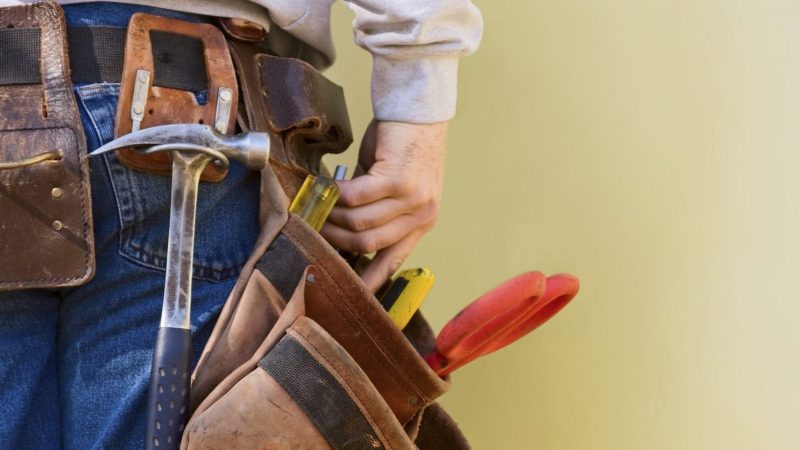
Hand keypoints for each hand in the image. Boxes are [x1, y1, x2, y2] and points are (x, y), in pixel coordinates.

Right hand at [320, 120, 447, 292]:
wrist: (417, 109)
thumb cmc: (402, 144)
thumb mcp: (393, 185)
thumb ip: (375, 209)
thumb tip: (341, 229)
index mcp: (423, 221)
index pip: (395, 259)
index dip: (371, 279)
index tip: (350, 292)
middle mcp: (423, 214)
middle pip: (369, 244)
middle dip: (336, 240)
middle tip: (314, 228)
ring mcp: (413, 198)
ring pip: (360, 223)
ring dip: (332, 217)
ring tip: (316, 207)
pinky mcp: (399, 180)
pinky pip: (356, 198)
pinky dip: (335, 196)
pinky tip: (324, 187)